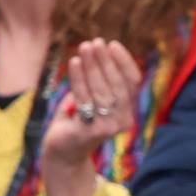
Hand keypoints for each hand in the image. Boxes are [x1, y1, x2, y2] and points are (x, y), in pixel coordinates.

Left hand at [39, 38, 142, 195]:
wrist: (63, 152)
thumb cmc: (77, 120)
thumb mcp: (92, 99)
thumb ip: (99, 82)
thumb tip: (97, 53)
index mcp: (127, 112)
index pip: (132, 83)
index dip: (124, 62)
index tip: (112, 44)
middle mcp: (123, 121)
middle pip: (116, 85)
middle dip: (105, 61)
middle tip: (94, 42)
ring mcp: (107, 128)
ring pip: (101, 91)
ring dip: (92, 66)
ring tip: (83, 48)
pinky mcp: (90, 131)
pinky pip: (84, 99)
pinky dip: (78, 78)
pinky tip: (74, 62)